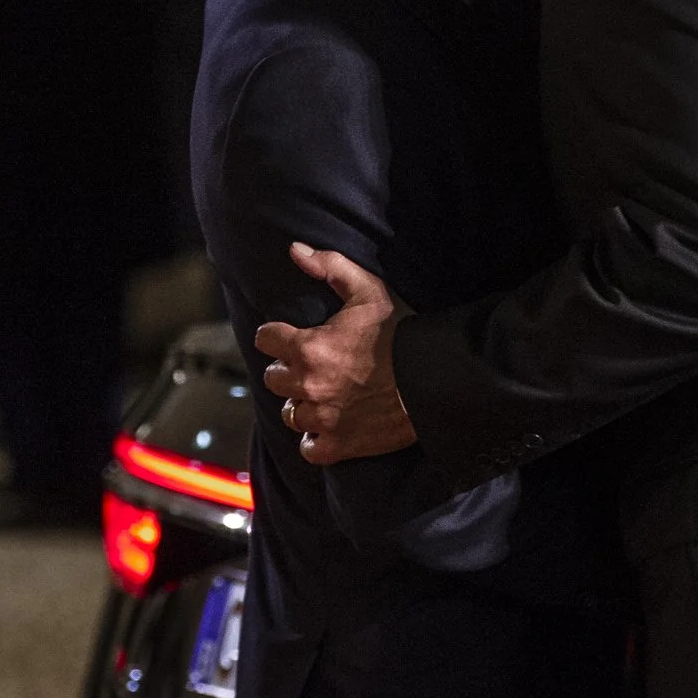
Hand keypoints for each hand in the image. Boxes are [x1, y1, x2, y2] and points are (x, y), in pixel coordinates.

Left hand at [255, 243, 417, 463]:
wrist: (433, 381)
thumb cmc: (400, 334)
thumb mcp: (369, 291)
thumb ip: (330, 267)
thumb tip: (294, 250)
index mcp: (309, 347)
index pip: (265, 339)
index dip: (277, 335)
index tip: (289, 337)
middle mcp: (308, 384)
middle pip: (273, 378)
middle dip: (288, 370)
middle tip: (311, 365)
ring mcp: (321, 418)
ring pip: (290, 412)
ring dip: (301, 403)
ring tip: (321, 395)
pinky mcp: (338, 444)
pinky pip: (309, 447)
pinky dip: (315, 438)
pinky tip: (327, 425)